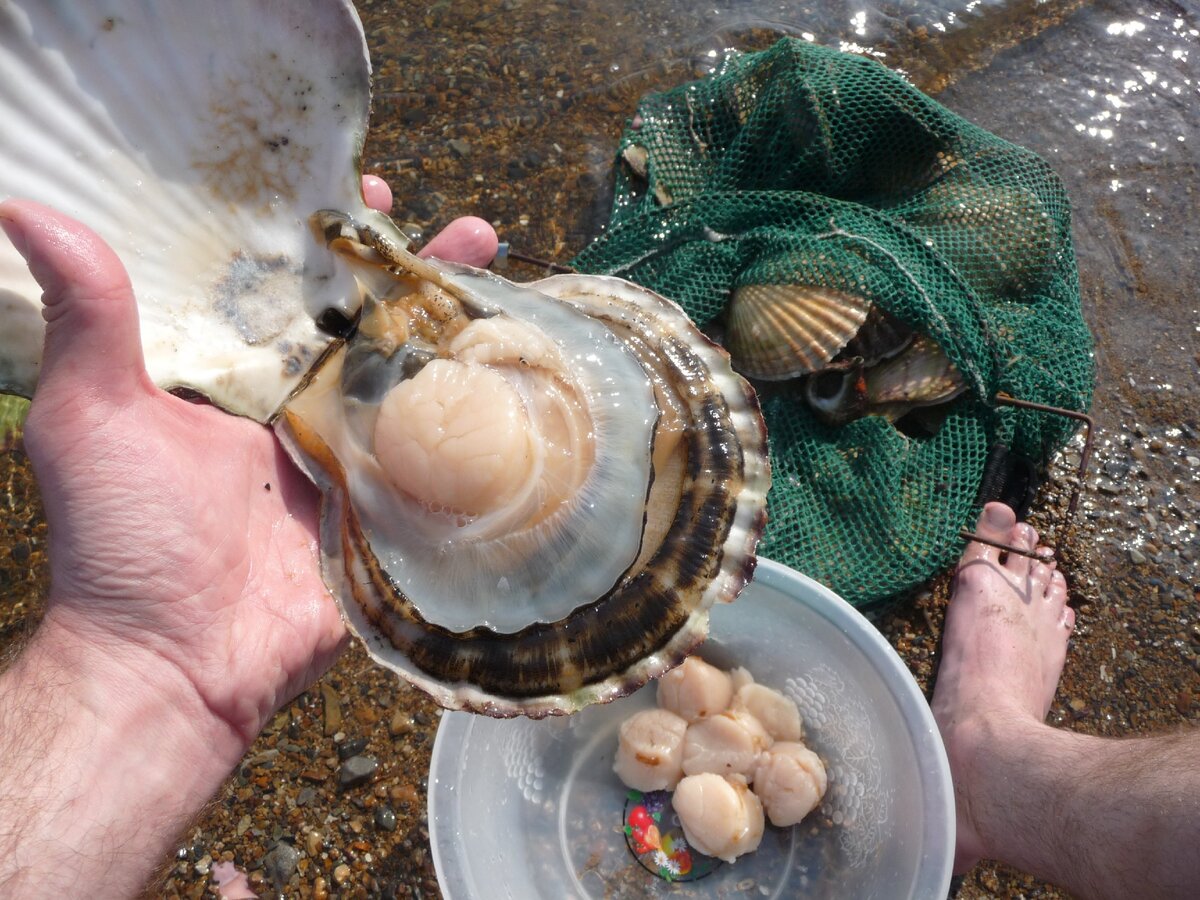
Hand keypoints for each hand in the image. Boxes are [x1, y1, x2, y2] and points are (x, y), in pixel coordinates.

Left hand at [0, 176, 495, 896]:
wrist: (179, 659)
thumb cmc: (122, 539)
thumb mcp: (94, 415)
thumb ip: (91, 318)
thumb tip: (28, 210)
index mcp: (237, 377)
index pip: (290, 290)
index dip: (326, 241)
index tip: (357, 194)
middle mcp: (301, 408)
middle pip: (370, 325)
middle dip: (417, 276)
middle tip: (468, 227)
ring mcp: (353, 458)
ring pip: (416, 378)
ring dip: (459, 329)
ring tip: (506, 279)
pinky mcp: (390, 508)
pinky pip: (442, 455)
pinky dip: (482, 417)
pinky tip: (525, 372)